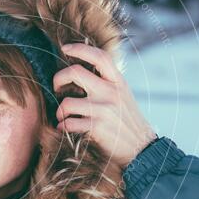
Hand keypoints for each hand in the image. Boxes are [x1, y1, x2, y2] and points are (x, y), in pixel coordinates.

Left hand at [53, 42, 156, 167]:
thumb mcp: (123, 96)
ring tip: (62, 118)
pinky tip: (65, 129)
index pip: (99, 56)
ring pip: (66, 103)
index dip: (79, 48)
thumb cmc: (128, 123)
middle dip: (58, 79)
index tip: (65, 48)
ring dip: (59, 112)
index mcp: (118, 82)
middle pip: (74, 72)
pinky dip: (62, 127)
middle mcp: (111, 92)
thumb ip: (108, 83)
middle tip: (56, 89)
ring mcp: (103, 109)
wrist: (142, 149)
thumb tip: (85, 70)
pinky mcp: (97, 127)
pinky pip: (69, 123)